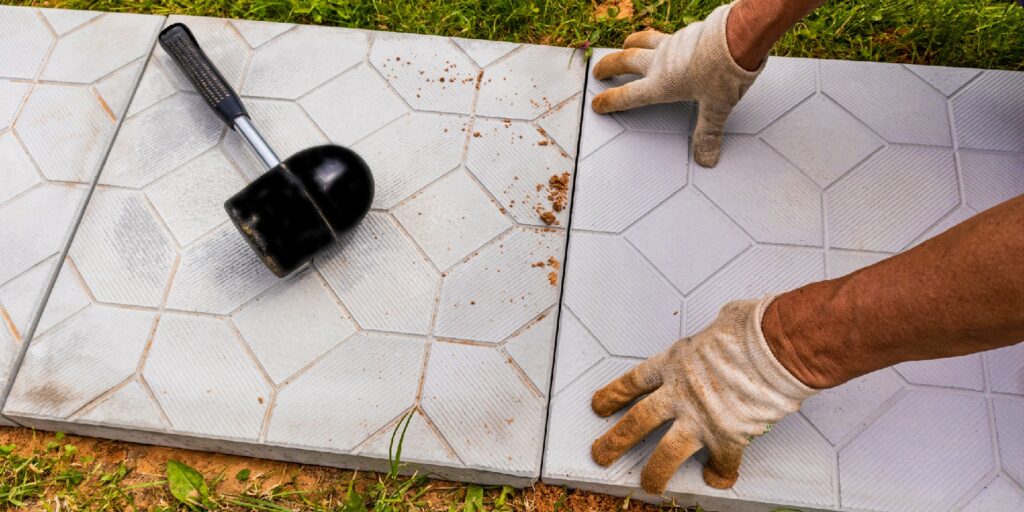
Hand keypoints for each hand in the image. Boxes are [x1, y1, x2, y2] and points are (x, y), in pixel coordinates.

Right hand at [590, 2, 761, 166]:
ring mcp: (671, 44)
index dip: (610, 101)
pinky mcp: (685, 32)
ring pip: (641, 42)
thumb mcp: (716, 108)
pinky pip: (663, 34)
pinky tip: (662, 39)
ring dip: (629, 45)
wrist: (738, 37)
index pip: (628, 96)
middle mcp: (660, 62)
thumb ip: (708, 133)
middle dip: (609, 67)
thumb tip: (706, 157)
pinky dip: (655, 36)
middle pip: (625, 62)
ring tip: (624, 45)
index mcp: (662, 84)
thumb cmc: (724, 71)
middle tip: (598, 70)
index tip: (598, 103)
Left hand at [590, 297, 814, 493]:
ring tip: (648, 484)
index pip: (635, 382)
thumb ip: (715, 333)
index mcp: (675, 363)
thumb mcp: (722, 322)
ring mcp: (700, 417)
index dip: (614, 395)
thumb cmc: (754, 330)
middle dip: (615, 441)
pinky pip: (721, 462)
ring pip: (665, 452)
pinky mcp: (726, 437)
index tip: (599, 406)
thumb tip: (727, 324)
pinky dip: (721, 472)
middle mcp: (680, 393)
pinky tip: (718, 479)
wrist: (776, 350)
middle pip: (637, 420)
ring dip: (654, 472)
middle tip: (601, 453)